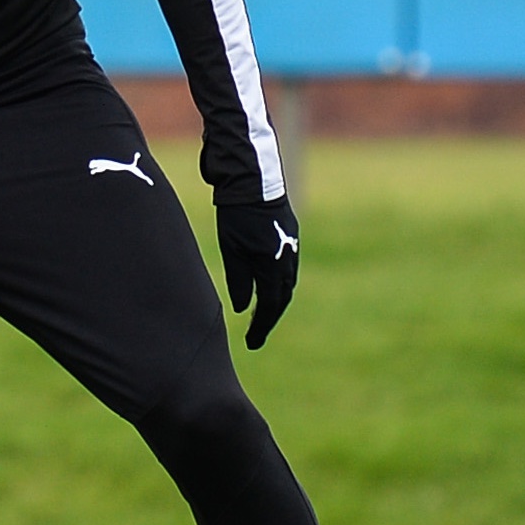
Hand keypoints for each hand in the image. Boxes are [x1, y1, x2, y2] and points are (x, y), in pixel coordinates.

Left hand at [220, 190, 301, 346]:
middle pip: (282, 298)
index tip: (251, 343)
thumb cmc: (237, 215)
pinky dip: (278, 283)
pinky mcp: (290, 235)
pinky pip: (288, 268)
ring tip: (262, 314)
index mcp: (274, 266)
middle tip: (257, 333)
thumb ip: (239, 281)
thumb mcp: (232, 250)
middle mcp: (288, 260)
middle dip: (270, 317)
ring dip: (275, 301)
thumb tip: (243, 309)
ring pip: (287, 283)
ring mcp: (292, 247)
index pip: (270, 306)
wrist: (253, 180)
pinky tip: (267, 285)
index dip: (261, 326)